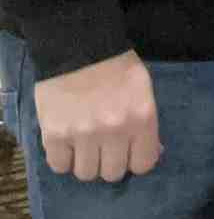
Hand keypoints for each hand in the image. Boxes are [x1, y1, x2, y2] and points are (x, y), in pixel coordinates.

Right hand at [33, 51, 161, 181]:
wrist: (78, 44)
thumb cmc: (117, 66)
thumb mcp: (143, 90)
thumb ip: (146, 123)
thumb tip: (152, 152)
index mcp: (141, 118)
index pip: (143, 164)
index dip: (135, 159)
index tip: (127, 151)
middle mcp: (114, 130)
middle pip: (113, 174)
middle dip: (109, 162)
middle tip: (103, 147)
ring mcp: (83, 134)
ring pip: (86, 174)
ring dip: (85, 162)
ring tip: (83, 144)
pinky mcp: (54, 134)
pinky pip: (59, 166)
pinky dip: (62, 158)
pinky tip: (66, 143)